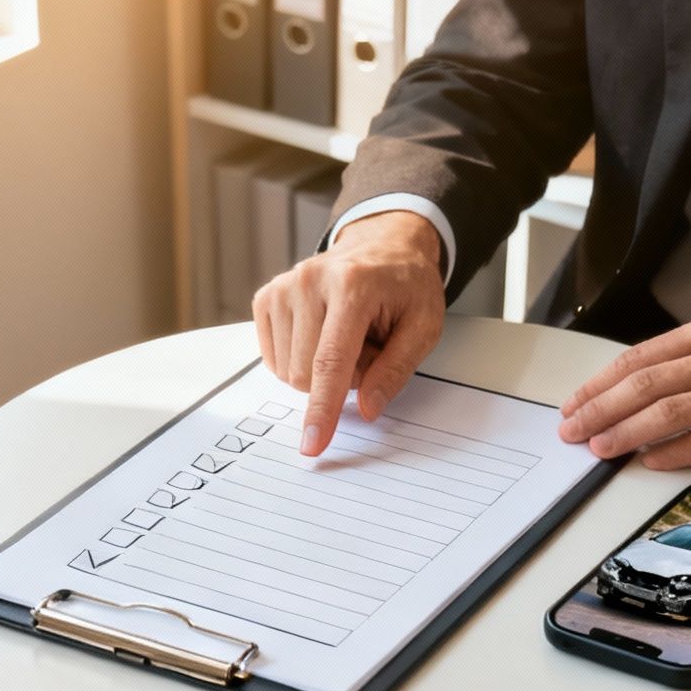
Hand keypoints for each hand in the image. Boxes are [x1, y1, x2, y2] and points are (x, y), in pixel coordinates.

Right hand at [253, 210, 446, 455]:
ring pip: (287, 371)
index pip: (330, 362)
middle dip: (339, 379)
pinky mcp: (267, 296)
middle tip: (366, 350)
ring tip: (346, 338)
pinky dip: (299, 359)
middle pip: (305, 374)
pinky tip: (321, 335)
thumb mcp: (424, 326)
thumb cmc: (404, 287)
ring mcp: (283, 287)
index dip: (322, 409)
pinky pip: (273, 359)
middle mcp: (310, 281)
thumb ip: (396, 369)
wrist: (383, 247)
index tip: (312, 444)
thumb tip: (367, 408)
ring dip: (319, 370)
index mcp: (353, 286)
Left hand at [557, 313, 690, 467]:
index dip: (600, 383)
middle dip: (599, 408)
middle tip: (571, 430)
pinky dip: (673, 452)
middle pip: (646, 383)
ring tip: (599, 449)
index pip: (640, 357)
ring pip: (670, 412)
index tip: (574, 403)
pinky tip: (649, 461)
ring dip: (626, 432)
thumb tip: (635, 390)